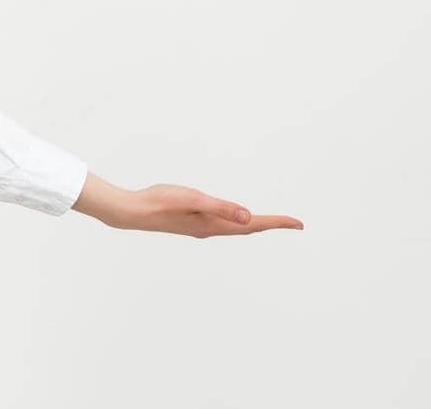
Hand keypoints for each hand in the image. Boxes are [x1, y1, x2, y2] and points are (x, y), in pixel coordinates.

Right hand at [108, 182, 303, 237]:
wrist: (132, 212)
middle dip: (271, 225)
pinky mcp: (191, 222)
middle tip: (292, 223)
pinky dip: (237, 222)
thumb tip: (249, 217)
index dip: (277, 223)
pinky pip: (223, 225)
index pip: (254, 224)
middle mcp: (211, 229)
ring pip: (236, 229)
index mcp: (215, 224)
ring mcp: (201, 227)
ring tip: (269, 223)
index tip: (299, 223)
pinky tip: (233, 219)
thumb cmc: (160, 202)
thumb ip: (221, 208)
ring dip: (254, 225)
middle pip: (248, 229)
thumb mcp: (194, 199)